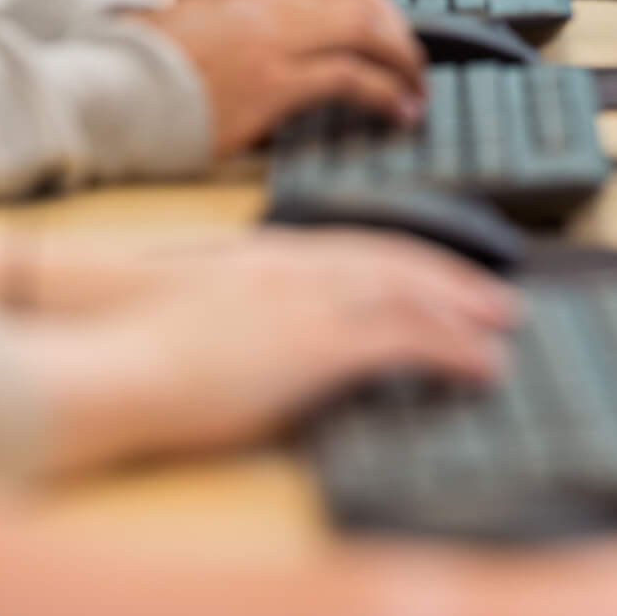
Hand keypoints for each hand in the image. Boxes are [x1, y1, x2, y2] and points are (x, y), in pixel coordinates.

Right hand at [94, 229, 519, 453]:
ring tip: (503, 329)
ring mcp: (309, 304)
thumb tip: (271, 345)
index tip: (443, 276)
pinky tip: (484, 365)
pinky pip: (407, 340)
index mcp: (265, 260)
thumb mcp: (197, 314)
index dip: (407, 263)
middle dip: (451, 280)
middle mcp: (296, 271)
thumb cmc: (135, 349)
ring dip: (464, 311)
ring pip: (410, 295)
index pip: (354, 250)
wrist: (113, 361)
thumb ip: (242, 317)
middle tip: (498, 299)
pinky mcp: (319, 345)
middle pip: (393, 265)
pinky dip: (455, 348)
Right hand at [140, 0, 426, 155]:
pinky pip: (352, 77)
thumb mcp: (201, 37)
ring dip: (403, 57)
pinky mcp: (271, 84)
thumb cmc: (143, 70)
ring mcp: (270, 43)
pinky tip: (400, 107)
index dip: (375, 3)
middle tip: (414, 60)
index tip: (391, 30)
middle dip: (398, 28)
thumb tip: (277, 57)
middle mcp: (266, 10)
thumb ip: (245, 34)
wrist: (104, 88)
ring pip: (367, 29)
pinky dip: (387, 90)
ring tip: (416, 85)